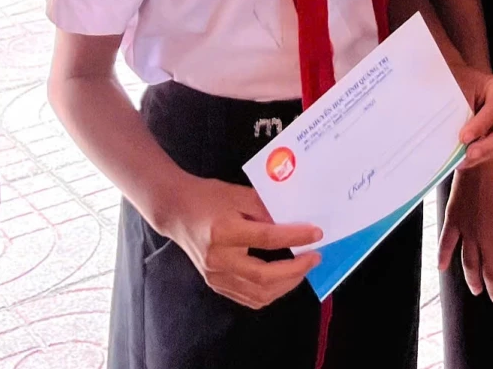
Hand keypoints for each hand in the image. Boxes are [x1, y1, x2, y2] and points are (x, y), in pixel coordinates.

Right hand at [157, 175, 322, 309]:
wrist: (176, 211)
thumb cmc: (208, 197)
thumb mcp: (239, 195)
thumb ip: (266, 210)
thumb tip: (295, 224)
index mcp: (224, 232)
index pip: (267, 239)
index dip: (295, 237)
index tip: (316, 234)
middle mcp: (218, 259)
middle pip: (264, 277)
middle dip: (296, 270)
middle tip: (314, 257)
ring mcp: (215, 276)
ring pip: (258, 294)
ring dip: (286, 285)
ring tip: (302, 268)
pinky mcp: (215, 284)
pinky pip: (247, 297)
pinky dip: (270, 292)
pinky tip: (283, 280)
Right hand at [439, 147, 492, 301]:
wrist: (484, 153)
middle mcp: (488, 239)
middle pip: (491, 272)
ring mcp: (469, 231)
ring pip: (470, 264)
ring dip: (474, 280)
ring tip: (477, 291)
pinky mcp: (454, 219)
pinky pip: (447, 243)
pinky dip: (444, 258)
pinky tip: (443, 268)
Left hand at [451, 65, 492, 167]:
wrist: (455, 86)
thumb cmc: (456, 82)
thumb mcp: (457, 88)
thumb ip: (458, 105)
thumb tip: (448, 125)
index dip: (481, 125)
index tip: (463, 137)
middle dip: (487, 146)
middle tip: (467, 154)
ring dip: (481, 155)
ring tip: (460, 161)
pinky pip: (492, 152)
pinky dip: (476, 159)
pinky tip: (461, 162)